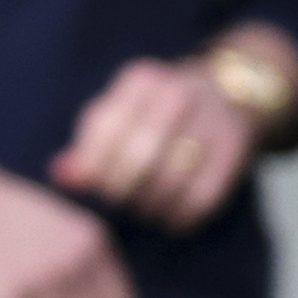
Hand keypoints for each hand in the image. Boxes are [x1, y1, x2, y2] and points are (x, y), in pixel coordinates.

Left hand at [51, 56, 256, 232]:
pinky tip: (171, 217)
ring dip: (150, 205)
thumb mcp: (123, 113)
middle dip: (122, 189)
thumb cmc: (158, 111)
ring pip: (171, 178)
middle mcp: (177, 94)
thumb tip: (62, 178)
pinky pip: (203, 195)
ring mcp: (210, 119)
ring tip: (142, 209)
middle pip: (139, 155)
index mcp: (140, 80)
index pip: (106, 128)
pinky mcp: (235, 147)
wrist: (230, 92)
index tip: (94, 185)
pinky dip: (181, 215)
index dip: (95, 166)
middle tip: (117, 202)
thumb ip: (90, 144)